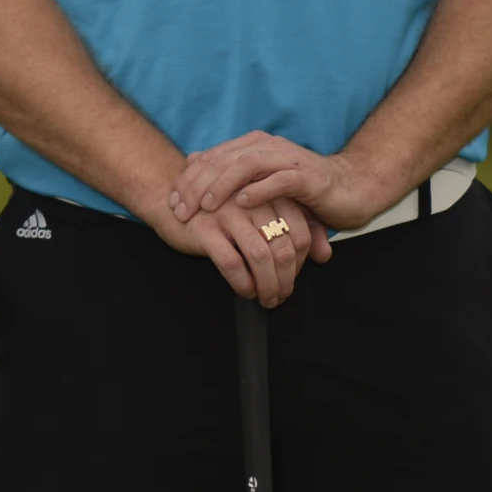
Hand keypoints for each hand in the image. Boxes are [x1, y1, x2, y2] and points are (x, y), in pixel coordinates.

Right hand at [148, 192, 329, 307]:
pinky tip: (244, 290)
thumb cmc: (219, 210)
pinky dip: (242, 283)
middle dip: (286, 280)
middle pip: (283, 247)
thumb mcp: (260, 213)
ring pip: (260, 257)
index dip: (301, 262)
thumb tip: (325, 255)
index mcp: (267, 193)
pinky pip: (231, 262)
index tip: (292, 278)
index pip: (299, 232)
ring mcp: (227, 212)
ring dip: (268, 285)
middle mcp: (250, 200)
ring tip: (267, 298)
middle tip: (281, 296)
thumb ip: (295, 229)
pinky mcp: (205, 228)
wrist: (167, 196)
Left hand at [167, 132, 393, 232]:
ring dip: (222, 186)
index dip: (188, 179)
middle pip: (222, 160)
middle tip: (182, 209)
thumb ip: (228, 172)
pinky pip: (279, 180)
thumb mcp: (260, 181)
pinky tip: (243, 203)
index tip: (172, 202)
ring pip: (246, 166)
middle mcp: (266, 146)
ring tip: (206, 206)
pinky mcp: (307, 176)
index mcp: (252, 146)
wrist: (351, 189)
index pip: (211, 158)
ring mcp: (287, 158)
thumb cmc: (301, 190)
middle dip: (197, 185)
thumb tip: (191, 161)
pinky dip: (260, 190)